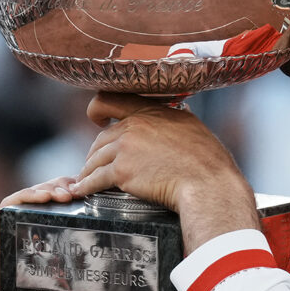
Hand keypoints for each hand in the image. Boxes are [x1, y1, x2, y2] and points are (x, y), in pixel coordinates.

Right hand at [0, 177, 111, 290]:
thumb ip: (108, 281)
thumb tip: (132, 272)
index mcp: (50, 243)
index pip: (61, 206)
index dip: (76, 191)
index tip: (93, 188)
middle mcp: (29, 237)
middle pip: (45, 197)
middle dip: (63, 185)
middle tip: (81, 187)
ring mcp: (11, 238)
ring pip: (26, 198)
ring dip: (47, 187)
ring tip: (67, 192)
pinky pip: (5, 210)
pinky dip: (24, 196)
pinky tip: (44, 197)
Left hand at [72, 92, 259, 252]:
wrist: (207, 182)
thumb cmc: (207, 159)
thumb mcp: (192, 125)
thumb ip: (176, 118)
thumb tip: (179, 111)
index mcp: (151, 111)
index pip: (111, 99)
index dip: (98, 109)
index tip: (97, 119)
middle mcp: (134, 125)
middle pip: (101, 137)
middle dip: (96, 152)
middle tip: (96, 163)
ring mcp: (126, 148)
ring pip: (95, 158)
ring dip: (89, 170)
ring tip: (86, 180)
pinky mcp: (121, 172)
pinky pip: (95, 179)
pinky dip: (86, 186)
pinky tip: (82, 191)